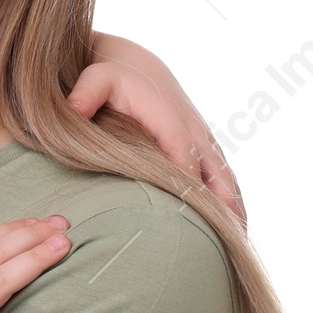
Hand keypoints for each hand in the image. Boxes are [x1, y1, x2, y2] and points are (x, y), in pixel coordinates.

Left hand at [72, 33, 244, 226]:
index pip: (183, 152)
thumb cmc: (112, 77)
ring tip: (238, 246)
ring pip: (226, 177)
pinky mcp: (204, 146)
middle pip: (216, 170)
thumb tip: (74, 110)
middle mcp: (193, 129)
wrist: (136, 66)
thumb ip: (86, 93)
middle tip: (229, 241)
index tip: (192, 212)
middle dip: (224, 204)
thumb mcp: (96, 79)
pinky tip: (234, 230)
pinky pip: (224, 176)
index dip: (188, 179)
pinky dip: (232, 201)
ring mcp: (203, 138)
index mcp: (169, 117)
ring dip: (235, 208)